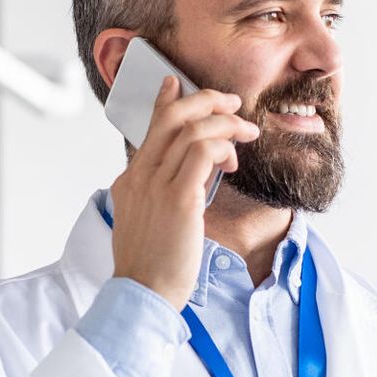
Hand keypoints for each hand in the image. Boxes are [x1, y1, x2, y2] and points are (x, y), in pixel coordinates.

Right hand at [108, 76, 257, 309]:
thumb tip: (182, 179)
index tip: (179, 82)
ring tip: (246, 133)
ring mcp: (157, 185)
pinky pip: (203, 152)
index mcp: (130, 180)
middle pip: (172, 117)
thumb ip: (156, 194)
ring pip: (192, 130)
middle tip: (232, 103)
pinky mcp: (179, 199)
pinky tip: (233, 160)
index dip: (167, 100)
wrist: (143, 293)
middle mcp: (140, 176)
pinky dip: (223, 147)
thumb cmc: (151, 265)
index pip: (150, 126)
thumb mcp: (145, 221)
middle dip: (206, 100)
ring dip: (225, 124)